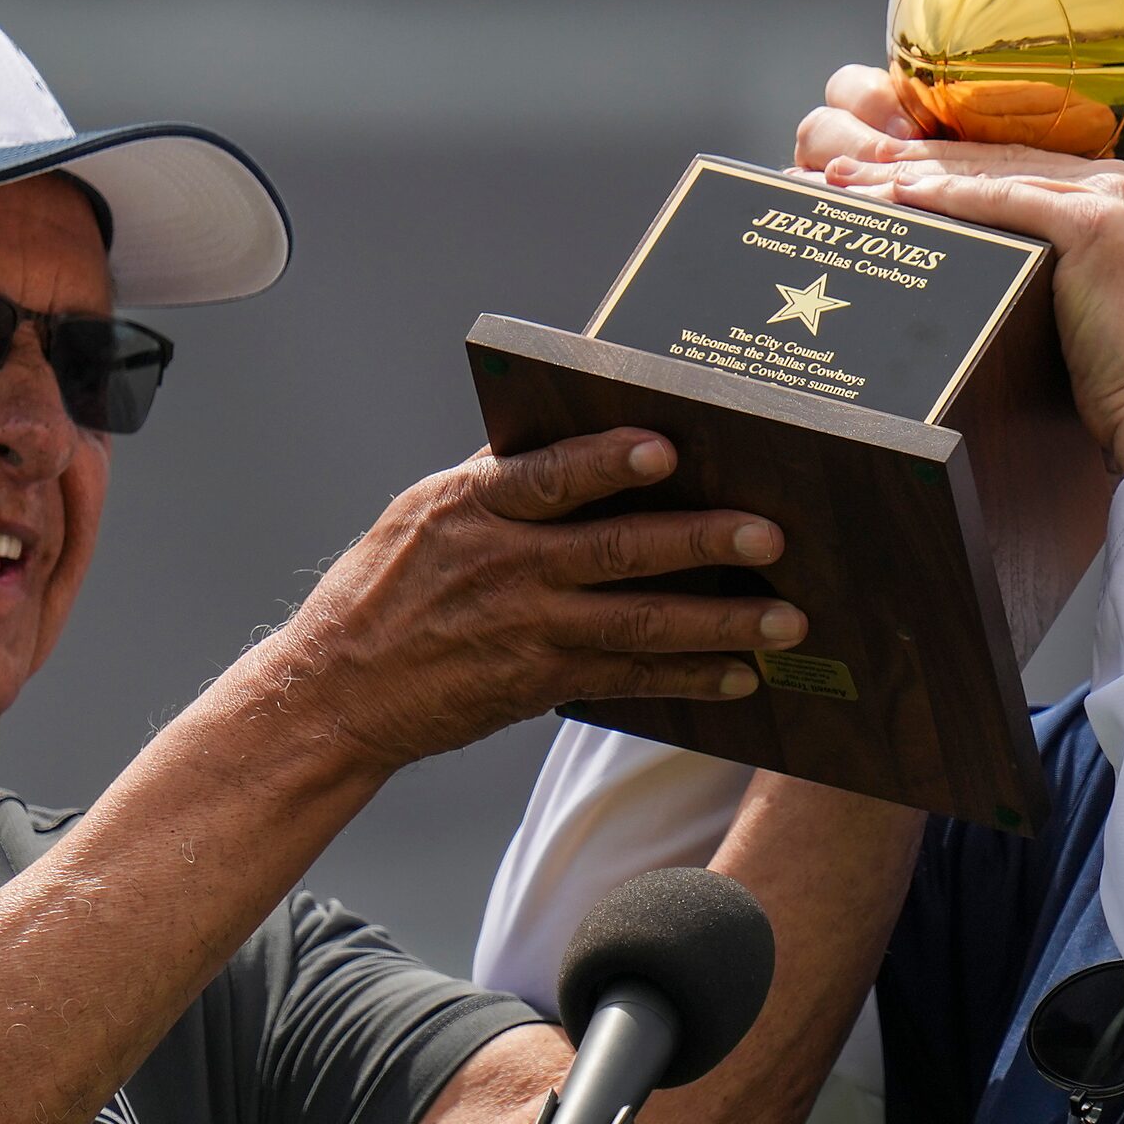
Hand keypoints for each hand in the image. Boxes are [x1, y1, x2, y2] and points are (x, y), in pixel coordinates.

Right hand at [256, 430, 802, 771]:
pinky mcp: (539, 681)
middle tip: (771, 536)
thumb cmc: (388, 588)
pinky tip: (741, 674)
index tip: (665, 448)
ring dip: (721, 622)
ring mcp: (526, 628)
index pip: (547, 475)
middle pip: (619, 550)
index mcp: (474, 507)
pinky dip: (689, 677)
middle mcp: (505, 566)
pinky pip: (630, 678)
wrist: (335, 693)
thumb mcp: (425, 514)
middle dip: (702, 541)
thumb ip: (501, 478)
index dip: (606, 461)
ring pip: (640, 622)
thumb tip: (578, 430)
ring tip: (788, 619)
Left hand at [793, 67, 1123, 472]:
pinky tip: (898, 195)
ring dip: (909, 177)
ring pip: (990, 177)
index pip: (1015, 173)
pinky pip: (1005, 201)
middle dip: (909, 166)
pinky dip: (947, 197)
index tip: (881, 179)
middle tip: (840, 172)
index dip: (942, 173)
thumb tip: (987, 283)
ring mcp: (1115, 196)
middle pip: (994, 166)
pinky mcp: (1099, 224)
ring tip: (845, 182)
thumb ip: (1060, 280)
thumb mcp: (1099, 315)